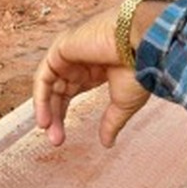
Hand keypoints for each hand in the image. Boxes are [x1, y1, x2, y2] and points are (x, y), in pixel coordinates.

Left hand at [33, 7, 153, 147]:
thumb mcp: (123, 103)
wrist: (145, 43)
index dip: (63, 114)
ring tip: (48, 131)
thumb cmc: (141, 67)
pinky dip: (41, 97)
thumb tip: (107, 144)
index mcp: (97, 67)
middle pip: (59, 89)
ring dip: (46, 109)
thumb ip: (111, 122)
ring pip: (49, 84)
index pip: (71, 91)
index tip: (63, 139)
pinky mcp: (61, 47)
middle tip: (56, 141)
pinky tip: (45, 119)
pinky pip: (44, 76)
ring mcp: (70, 50)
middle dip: (55, 116)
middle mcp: (81, 58)